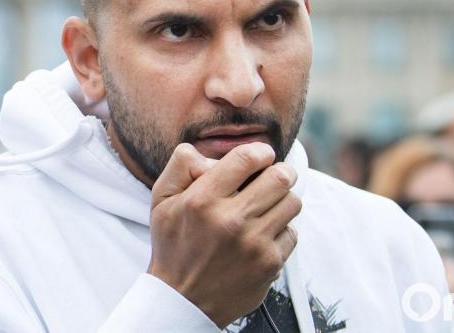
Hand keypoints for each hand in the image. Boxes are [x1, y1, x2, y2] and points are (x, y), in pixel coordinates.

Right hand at [147, 142, 301, 328]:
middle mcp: (230, 221)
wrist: (182, 301)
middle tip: (275, 175)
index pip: (247, 158)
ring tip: (268, 206)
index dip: (260, 151)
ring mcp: (253, 244)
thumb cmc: (174, 246)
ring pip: (292, 202)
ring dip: (283, 200)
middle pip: (280, 176)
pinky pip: (292, 232)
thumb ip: (181, 165)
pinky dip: (281, 230)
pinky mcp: (270, 264)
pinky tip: (264, 234)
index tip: (262, 155)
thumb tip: (212, 154)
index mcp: (202, 200)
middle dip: (281, 171)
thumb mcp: (161, 200)